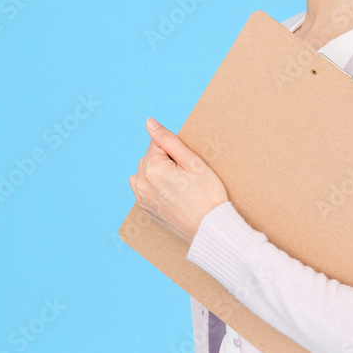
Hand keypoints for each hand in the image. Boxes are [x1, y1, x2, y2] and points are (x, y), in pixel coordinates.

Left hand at [128, 118, 228, 244]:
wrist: (210, 229)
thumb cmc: (207, 195)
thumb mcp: (192, 162)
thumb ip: (168, 140)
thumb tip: (149, 123)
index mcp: (151, 168)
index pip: (159, 144)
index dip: (177, 152)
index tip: (187, 166)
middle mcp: (141, 183)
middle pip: (150, 157)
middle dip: (166, 160)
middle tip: (186, 176)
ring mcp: (142, 198)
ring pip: (145, 172)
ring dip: (157, 172)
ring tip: (178, 185)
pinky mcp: (145, 209)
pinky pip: (144, 188)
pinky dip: (154, 186)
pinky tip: (171, 194)